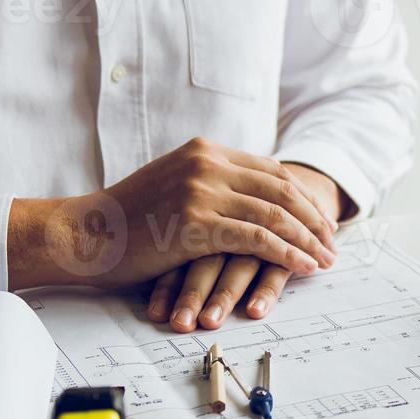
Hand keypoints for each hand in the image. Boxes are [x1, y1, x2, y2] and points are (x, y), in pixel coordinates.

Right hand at [8, 138, 337, 289]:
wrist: (84, 233)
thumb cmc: (125, 220)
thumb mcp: (172, 186)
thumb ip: (208, 184)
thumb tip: (244, 198)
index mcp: (205, 150)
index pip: (270, 171)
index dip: (302, 197)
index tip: (321, 220)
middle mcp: (207, 163)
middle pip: (280, 189)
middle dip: (313, 218)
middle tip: (335, 242)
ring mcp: (201, 190)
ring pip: (274, 214)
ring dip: (307, 239)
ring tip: (328, 259)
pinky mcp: (196, 222)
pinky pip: (257, 238)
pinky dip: (286, 254)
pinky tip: (304, 267)